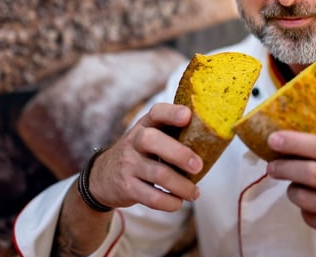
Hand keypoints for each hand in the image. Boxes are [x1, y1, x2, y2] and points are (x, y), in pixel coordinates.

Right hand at [87, 103, 202, 211]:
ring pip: (157, 174)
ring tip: (194, 193)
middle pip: (152, 141)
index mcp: (144, 126)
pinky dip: (170, 202)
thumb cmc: (138, 155)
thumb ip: (171, 135)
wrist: (102, 177)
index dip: (171, 113)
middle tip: (198, 166)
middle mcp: (134, 142)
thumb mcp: (148, 138)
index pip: (155, 113)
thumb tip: (213, 140)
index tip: (188, 116)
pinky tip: (178, 202)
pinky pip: (152, 197)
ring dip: (182, 186)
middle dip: (179, 153)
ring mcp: (128, 164)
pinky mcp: (127, 187)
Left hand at [264, 102, 315, 256]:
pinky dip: (303, 209)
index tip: (275, 138)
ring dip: (291, 188)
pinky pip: (312, 219)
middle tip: (272, 162)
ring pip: (307, 198)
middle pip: (311, 173)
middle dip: (284, 166)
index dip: (297, 142)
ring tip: (290, 181)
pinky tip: (307, 201)